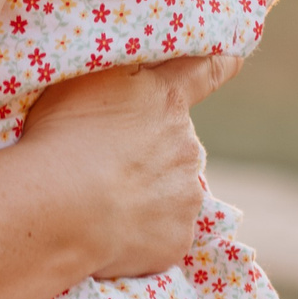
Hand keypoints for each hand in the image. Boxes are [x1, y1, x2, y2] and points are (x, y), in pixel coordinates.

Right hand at [17, 60, 216, 279]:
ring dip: (147, 192)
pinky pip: (161, 233)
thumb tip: (144, 60)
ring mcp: (186, 197)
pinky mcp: (178, 240)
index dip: (223, 62)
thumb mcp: (87, 76)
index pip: (207, 71)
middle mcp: (188, 147)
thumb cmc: (66, 134)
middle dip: (152, 149)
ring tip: (101, 200)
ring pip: (172, 191)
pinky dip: (141, 232)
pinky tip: (108, 229)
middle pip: (177, 143)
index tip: (234, 58)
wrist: (62, 208)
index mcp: (167, 101)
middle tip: (106, 161)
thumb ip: (123, 65)